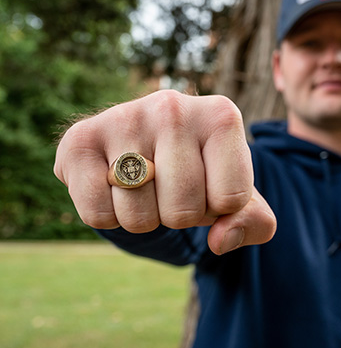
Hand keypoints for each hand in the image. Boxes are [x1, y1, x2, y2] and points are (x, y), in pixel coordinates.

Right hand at [54, 90, 275, 253]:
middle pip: (184, 211)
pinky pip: (97, 214)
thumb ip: (254, 222)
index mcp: (222, 116)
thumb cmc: (203, 172)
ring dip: (144, 217)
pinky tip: (114, 185)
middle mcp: (173, 107)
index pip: (231, 199)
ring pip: (140, 217)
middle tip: (172, 187)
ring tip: (145, 184)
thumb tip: (219, 241)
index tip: (209, 185)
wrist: (148, 145)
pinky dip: (108, 216)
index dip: (219, 209)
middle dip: (180, 216)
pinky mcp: (80, 139)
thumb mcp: (241, 197)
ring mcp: (124, 118)